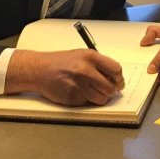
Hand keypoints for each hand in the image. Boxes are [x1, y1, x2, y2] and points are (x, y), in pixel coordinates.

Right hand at [5, 49, 123, 105]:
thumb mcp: (83, 55)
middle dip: (111, 90)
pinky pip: (88, 103)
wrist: (41, 70)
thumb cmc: (62, 62)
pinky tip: (80, 92)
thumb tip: (115, 78)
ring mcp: (78, 85)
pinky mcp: (72, 97)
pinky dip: (87, 100)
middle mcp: (85, 70)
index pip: (115, 70)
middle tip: (107, 89)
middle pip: (110, 87)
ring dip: (100, 97)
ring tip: (93, 91)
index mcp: (90, 57)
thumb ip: (99, 64)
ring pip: (101, 99)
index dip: (119, 79)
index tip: (119, 82)